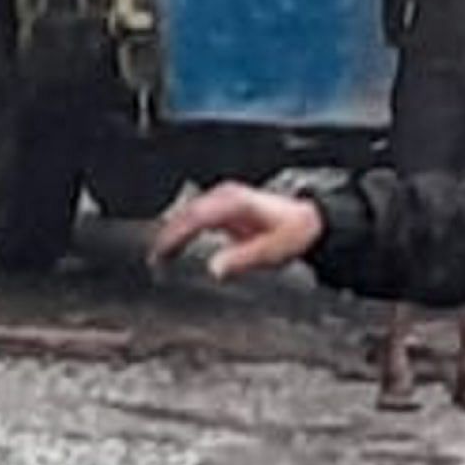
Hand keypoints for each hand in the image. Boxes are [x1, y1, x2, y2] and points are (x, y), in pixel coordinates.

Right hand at [150, 181, 323, 280]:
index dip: (174, 234)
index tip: (161, 253)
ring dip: (173, 232)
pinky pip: (197, 215)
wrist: (310, 220)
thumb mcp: (271, 252)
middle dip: (168, 235)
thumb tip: (214, 268)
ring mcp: (225, 198)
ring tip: (159, 256)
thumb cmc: (294, 233)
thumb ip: (242, 259)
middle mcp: (227, 196)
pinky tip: (176, 245)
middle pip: (187, 212)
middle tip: (153, 260)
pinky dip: (184, 229)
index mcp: (234, 203)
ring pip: (189, 212)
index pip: (195, 217)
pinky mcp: (226, 205)